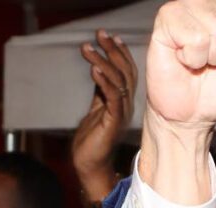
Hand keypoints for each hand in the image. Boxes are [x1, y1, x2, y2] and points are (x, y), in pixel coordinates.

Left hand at [73, 30, 137, 189]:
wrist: (89, 165)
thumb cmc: (91, 140)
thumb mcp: (96, 108)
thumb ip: (100, 90)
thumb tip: (99, 68)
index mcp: (124, 102)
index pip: (128, 72)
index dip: (121, 53)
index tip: (109, 36)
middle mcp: (127, 106)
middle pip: (126, 72)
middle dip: (113, 50)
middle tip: (100, 34)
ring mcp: (122, 114)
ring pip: (119, 81)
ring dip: (103, 61)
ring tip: (87, 49)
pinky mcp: (114, 122)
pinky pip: (112, 97)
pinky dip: (104, 81)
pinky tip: (94, 68)